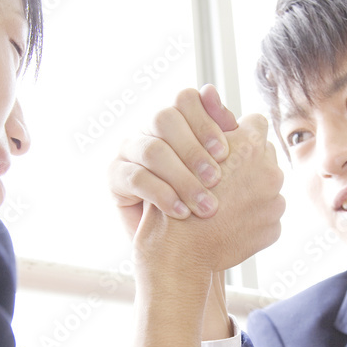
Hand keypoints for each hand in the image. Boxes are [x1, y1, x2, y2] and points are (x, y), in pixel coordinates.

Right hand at [109, 85, 238, 236]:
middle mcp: (150, 129)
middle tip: (217, 180)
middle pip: (166, 119)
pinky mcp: (115, 175)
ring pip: (153, 150)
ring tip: (206, 206)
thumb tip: (231, 104)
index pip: (187, 100)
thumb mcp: (224, 170)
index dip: (206, 122)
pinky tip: (183, 214)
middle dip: (195, 151)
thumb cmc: (204, 202)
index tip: (226, 152)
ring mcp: (128, 149)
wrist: (176, 246)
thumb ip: (230, 140)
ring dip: (183, 179)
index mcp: (178, 120)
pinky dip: (163, 196)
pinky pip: (137, 178)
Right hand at [130, 111, 284, 282]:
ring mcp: (275, 201)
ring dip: (251, 193)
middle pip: (265, 157)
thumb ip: (208, 125)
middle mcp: (270, 170)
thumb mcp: (185, 152)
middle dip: (247, 166)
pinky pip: (267, 216)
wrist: (178, 250)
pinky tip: (229, 225)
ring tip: (223, 206)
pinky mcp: (274, 228)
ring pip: (267, 188)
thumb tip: (212, 92)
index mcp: (250, 145)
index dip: (239, 136)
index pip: (256, 123)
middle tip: (221, 181)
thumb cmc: (175, 198)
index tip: (225, 150)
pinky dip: (252, 220)